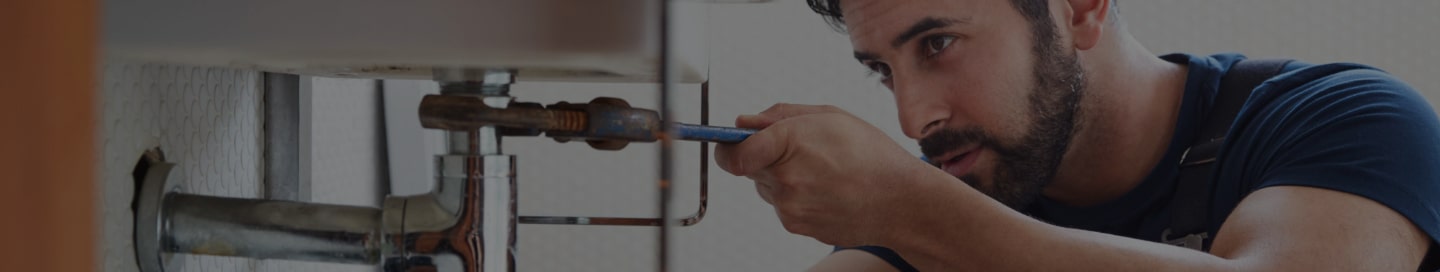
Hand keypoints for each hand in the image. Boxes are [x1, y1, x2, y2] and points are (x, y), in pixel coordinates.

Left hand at [715, 103, 936, 246]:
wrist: (901, 202)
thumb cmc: (873, 156)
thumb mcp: (830, 116)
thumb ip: (780, 115)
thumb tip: (745, 122)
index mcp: (791, 142)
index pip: (733, 152)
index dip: (727, 145)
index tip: (729, 142)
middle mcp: (786, 179)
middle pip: (748, 167)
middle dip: (764, 156)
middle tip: (799, 151)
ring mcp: (790, 207)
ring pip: (765, 187)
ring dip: (781, 177)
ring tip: (821, 171)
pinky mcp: (796, 226)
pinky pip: (782, 205)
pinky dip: (796, 196)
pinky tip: (825, 189)